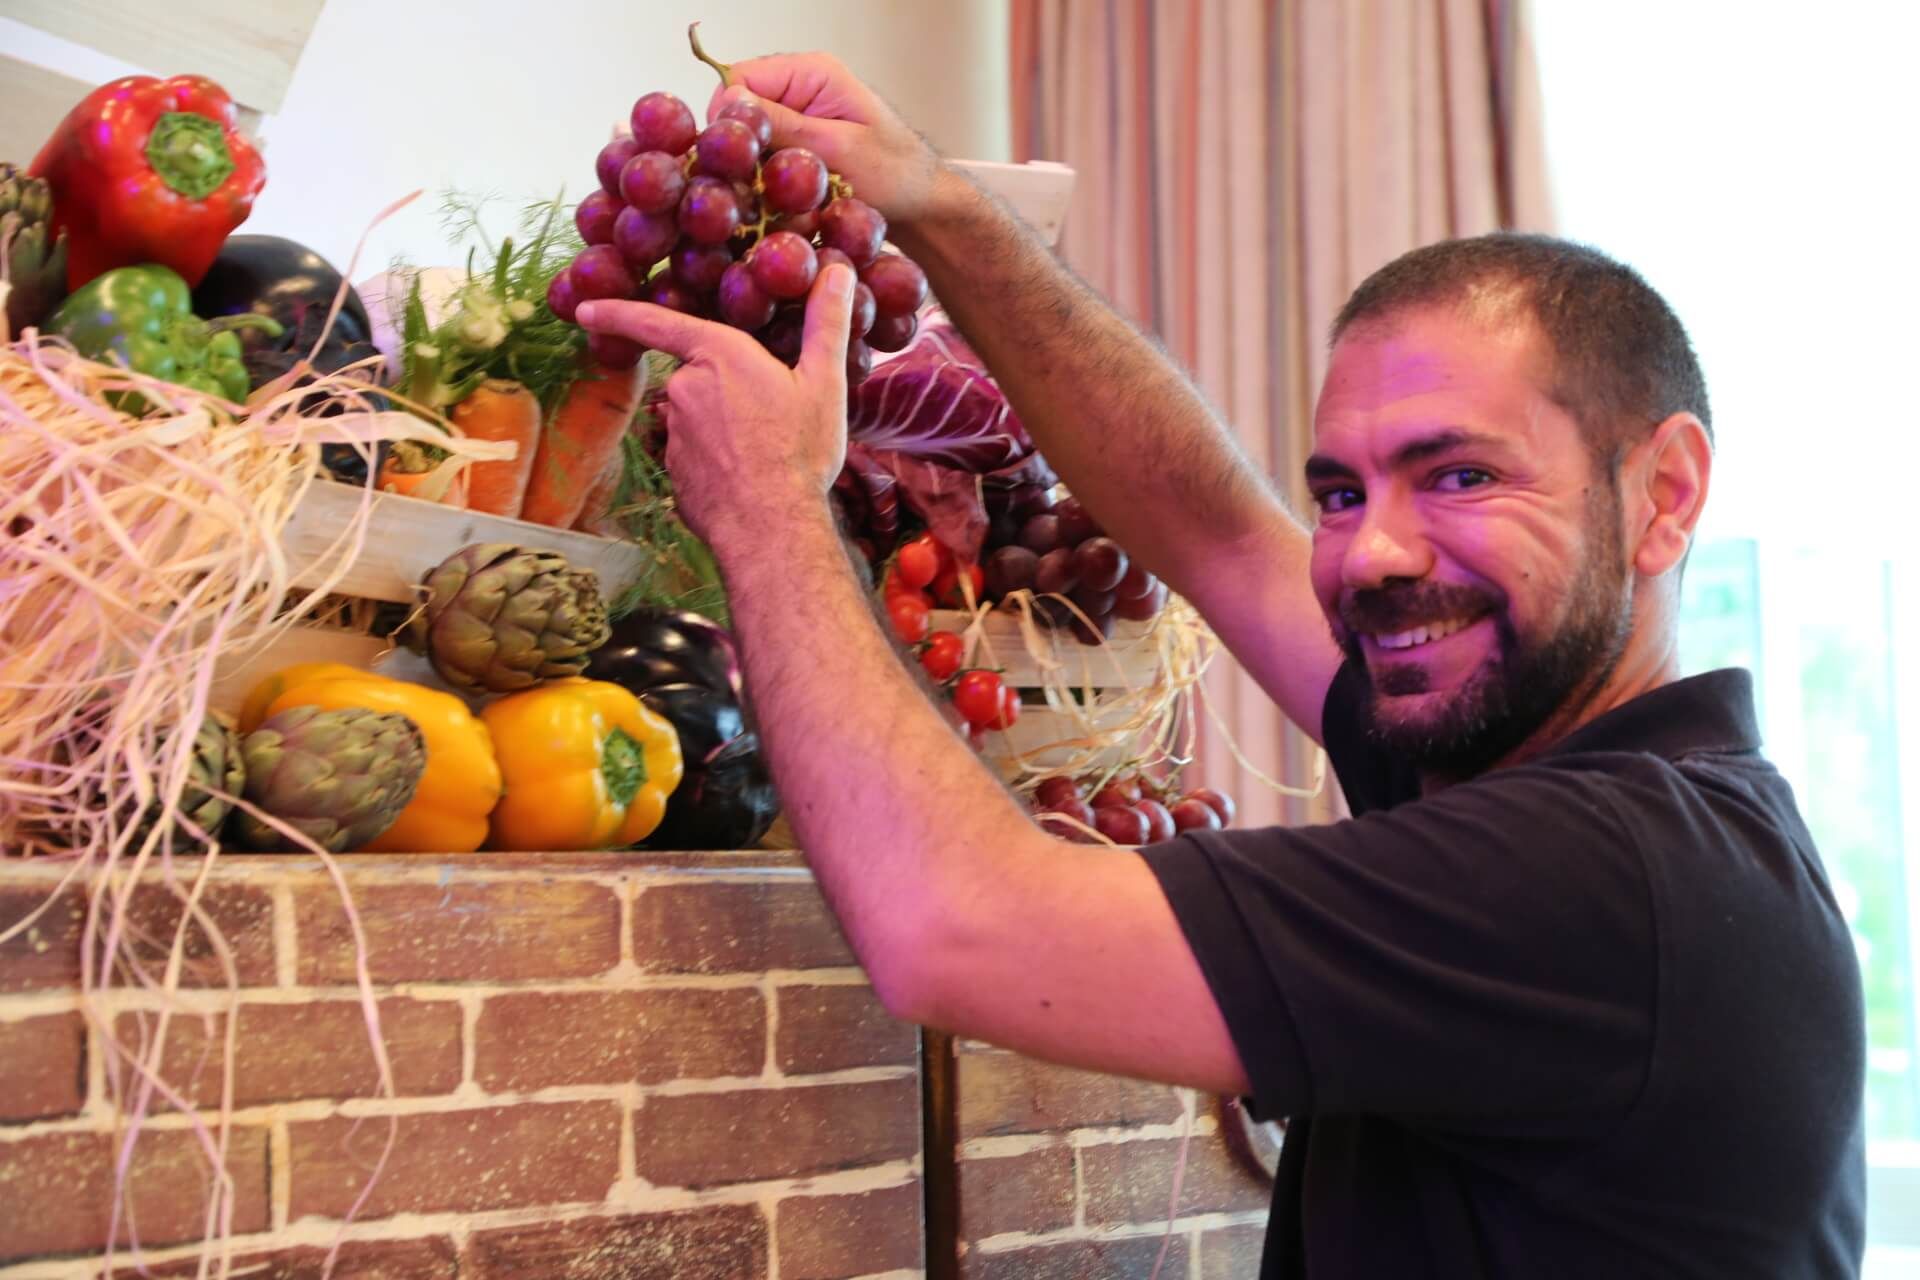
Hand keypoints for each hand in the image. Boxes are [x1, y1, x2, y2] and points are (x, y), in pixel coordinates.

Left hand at [575, 265, 855, 551]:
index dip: (617, 312)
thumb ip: (827, 322)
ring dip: (724, 426)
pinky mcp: (673, 470)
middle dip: (728, 390)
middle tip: (774, 415)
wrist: (771, 527)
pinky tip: (748, 474)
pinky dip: (717, 459)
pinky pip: (695, 452)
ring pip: (698, 416)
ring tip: (767, 450)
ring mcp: (674, 432)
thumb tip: (838, 270)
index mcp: (718, 353)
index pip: (656, 323)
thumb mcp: (824, 382)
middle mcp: (685, 388)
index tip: (584, 309)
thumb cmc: (799, 451)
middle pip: (698, 374)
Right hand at [708, 55, 944, 225]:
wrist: (923, 205)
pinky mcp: (801, 146)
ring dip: (758, 168)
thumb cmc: (895, 174)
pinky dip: (771, 179)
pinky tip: (787, 199)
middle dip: (744, 146)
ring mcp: (800, 118)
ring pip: (752, 138)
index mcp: (812, 73)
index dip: (730, 117)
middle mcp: (801, 88)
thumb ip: (784, 125)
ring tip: (778, 196)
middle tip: (757, 184)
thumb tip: (729, 105)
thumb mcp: (837, 149)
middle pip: (741, 108)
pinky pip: (767, 157)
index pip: (739, 78)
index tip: (737, 158)